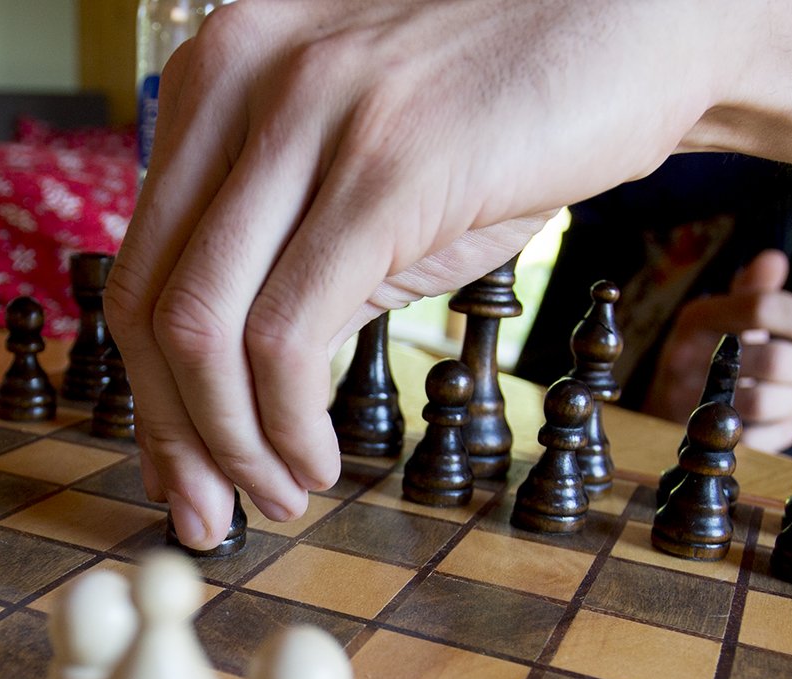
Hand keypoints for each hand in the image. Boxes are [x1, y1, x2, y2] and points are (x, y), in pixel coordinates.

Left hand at [107, 0, 740, 547]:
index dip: (149, 392)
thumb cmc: (512, 108)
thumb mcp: (363, 172)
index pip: (138, 265)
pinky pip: (287, 336)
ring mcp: (310, 115)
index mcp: (215, 74)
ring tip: (281, 495)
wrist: (653, 21)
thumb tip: (214, 403)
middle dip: (172, 435)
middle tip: (207, 515)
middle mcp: (240, 78)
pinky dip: (287, 424)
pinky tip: (320, 461)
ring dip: (231, 444)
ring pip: (202, 328)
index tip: (176, 469)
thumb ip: (281, 257)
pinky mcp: (386, 166)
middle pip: (148, 302)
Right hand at [643, 250, 791, 453]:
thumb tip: (773, 260)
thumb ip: (751, 290)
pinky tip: (784, 419)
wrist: (660, 405)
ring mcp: (689, 403)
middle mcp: (687, 359)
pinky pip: (760, 439)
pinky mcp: (700, 441)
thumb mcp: (720, 316)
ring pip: (766, 402)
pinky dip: (784, 429)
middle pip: (773, 359)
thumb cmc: (706, 353)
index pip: (761, 308)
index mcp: (697, 319)